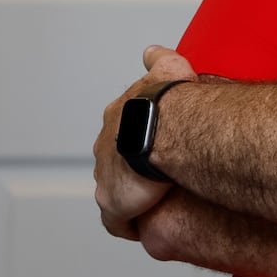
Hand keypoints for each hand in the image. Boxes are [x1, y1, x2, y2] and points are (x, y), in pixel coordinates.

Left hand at [93, 45, 197, 239]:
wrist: (167, 129)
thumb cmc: (170, 101)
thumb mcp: (168, 68)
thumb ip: (159, 60)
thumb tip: (150, 52)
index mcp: (117, 117)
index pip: (121, 129)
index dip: (137, 137)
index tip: (153, 143)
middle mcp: (106, 146)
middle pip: (115, 160)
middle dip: (130, 167)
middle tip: (157, 174)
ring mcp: (106, 176)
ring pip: (116, 189)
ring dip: (132, 194)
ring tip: (154, 201)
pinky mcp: (113, 203)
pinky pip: (117, 220)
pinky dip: (127, 223)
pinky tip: (142, 225)